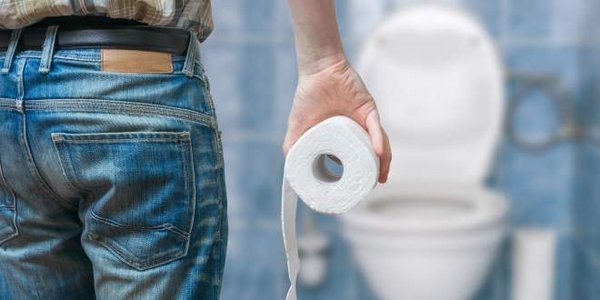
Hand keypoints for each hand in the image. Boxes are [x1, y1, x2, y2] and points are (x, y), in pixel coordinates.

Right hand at [283, 55, 391, 182]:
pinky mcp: (369, 110)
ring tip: (380, 176)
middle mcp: (357, 131)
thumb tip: (291, 173)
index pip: (353, 159)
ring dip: (382, 162)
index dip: (356, 175)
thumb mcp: (297, 128)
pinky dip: (379, 142)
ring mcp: (364, 122)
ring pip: (379, 145)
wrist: (317, 71)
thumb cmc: (307, 97)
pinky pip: (377, 128)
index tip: (355, 189)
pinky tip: (378, 154)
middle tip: (371, 185)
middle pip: (370, 155)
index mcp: (343, 138)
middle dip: (374, 172)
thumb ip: (293, 148)